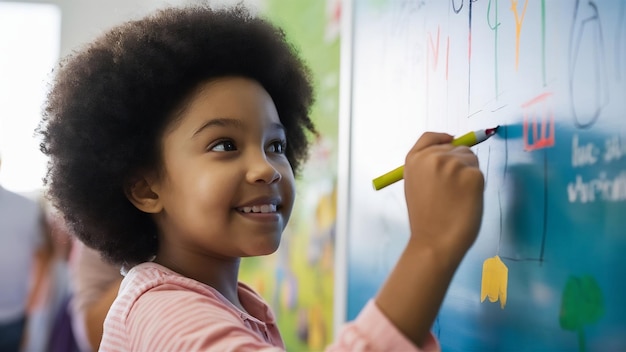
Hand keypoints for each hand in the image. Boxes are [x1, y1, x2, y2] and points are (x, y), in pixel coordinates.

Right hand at [403, 132, 484, 262]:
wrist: (435, 241)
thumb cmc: (426, 219)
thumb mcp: (415, 185)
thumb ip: (427, 166)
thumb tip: (450, 150)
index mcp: (414, 160)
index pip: (430, 137)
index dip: (442, 138)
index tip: (450, 141)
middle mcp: (433, 157)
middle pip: (456, 147)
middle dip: (457, 162)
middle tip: (451, 190)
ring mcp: (453, 164)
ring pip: (470, 159)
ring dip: (468, 173)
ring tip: (456, 197)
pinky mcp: (472, 175)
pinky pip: (479, 173)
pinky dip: (476, 186)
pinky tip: (465, 201)